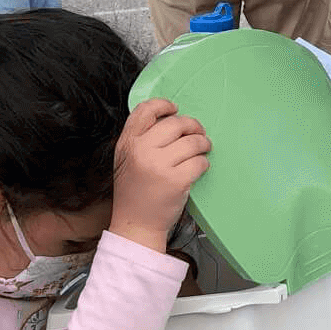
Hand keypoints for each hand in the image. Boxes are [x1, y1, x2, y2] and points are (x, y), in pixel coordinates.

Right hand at [111, 98, 210, 250]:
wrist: (135, 224)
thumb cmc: (135, 191)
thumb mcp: (126, 159)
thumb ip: (141, 138)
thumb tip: (171, 117)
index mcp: (127, 143)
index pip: (145, 110)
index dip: (164, 105)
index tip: (175, 109)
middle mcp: (141, 151)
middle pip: (175, 123)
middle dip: (193, 126)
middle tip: (199, 134)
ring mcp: (158, 166)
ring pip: (192, 142)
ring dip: (203, 144)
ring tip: (203, 149)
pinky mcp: (176, 181)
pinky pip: (200, 162)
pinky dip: (203, 163)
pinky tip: (198, 168)